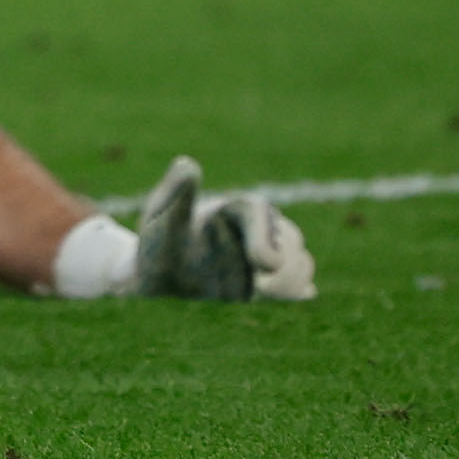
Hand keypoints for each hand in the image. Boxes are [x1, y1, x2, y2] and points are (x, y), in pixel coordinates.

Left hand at [131, 156, 318, 301]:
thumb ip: (176, 192)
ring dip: (289, 280)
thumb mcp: (161, 215)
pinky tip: (280, 295)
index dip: (266, 238)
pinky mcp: (268, 281)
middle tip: (257, 284)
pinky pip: (299, 285)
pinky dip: (295, 291)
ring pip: (301, 263)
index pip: (261, 213)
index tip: (261, 264)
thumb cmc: (157, 240)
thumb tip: (188, 164)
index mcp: (234, 208)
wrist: (158, 273)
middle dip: (281, 264)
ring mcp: (265, 255)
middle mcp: (255, 229)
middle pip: (291, 239)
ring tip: (260, 291)